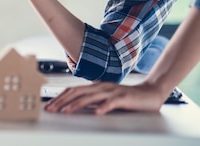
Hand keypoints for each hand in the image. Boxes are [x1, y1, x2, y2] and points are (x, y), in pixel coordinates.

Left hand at [44, 81, 167, 114]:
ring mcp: (111, 91)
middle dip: (62, 101)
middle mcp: (100, 87)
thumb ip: (92, 100)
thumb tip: (74, 106)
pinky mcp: (123, 98)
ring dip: (77, 104)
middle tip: (51, 109)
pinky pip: (111, 103)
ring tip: (66, 111)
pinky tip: (96, 113)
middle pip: (77, 92)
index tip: (49, 105)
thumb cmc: (126, 97)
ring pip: (91, 97)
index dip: (60, 97)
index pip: (73, 91)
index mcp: (95, 87)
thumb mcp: (105, 98)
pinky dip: (103, 107)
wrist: (150, 93)